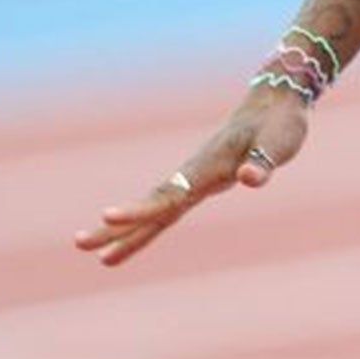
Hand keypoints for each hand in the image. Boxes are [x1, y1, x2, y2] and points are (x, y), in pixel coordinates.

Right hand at [73, 85, 309, 266]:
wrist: (276, 103)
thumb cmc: (280, 124)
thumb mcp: (279, 143)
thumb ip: (263, 162)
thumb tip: (250, 178)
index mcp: (208, 167)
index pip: (169, 195)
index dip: (140, 209)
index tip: (106, 216)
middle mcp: (194, 174)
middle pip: (150, 205)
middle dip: (116, 227)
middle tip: (79, 245)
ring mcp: (194, 178)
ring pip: (155, 208)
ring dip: (126, 230)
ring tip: (97, 255)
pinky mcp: (201, 181)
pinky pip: (168, 207)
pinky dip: (148, 223)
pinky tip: (132, 237)